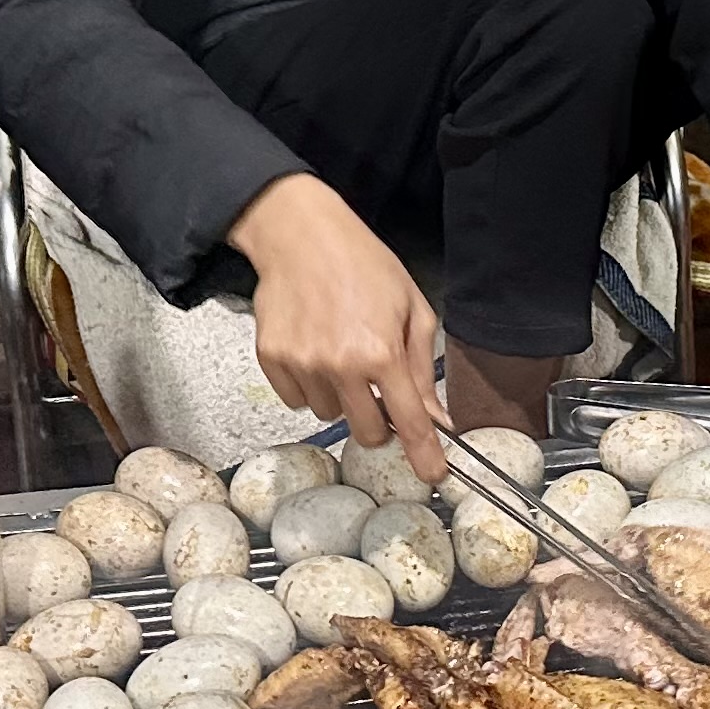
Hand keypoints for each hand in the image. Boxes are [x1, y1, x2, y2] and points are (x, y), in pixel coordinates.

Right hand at [230, 174, 446, 482]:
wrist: (301, 235)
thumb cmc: (361, 262)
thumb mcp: (411, 307)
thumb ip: (423, 367)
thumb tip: (437, 416)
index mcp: (381, 351)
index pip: (409, 421)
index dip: (424, 455)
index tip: (432, 473)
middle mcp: (340, 364)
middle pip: (366, 432)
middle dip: (379, 422)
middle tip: (377, 390)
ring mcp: (302, 364)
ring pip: (329, 415)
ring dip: (340, 397)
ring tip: (339, 352)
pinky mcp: (272, 360)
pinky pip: (296, 399)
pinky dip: (308, 385)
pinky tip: (314, 350)